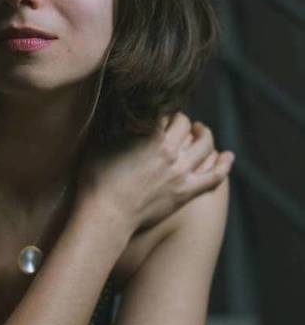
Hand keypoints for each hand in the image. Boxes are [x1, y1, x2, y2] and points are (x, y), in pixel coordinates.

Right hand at [73, 112, 234, 237]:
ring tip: (201, 131)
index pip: (166, 112)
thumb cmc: (97, 180)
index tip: (161, 112)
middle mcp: (169, 152)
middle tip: (179, 121)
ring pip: (205, 146)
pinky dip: (224, 165)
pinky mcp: (186, 193)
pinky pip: (214, 177)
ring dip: (205, 135)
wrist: (106, 215)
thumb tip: (121, 116)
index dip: (163, 109)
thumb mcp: (101, 144)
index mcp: (149, 136)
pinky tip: (227, 156)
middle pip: (186, 125)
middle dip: (183, 120)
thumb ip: (116, 129)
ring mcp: (181, 174)